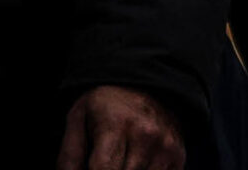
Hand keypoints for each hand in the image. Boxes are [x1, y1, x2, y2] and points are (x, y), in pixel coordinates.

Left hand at [56, 85, 183, 169]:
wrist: (150, 86)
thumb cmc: (106, 107)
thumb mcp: (78, 120)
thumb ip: (69, 156)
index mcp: (117, 124)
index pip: (103, 169)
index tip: (91, 169)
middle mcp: (146, 135)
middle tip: (104, 165)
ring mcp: (166, 146)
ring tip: (119, 162)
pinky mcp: (178, 156)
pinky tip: (134, 165)